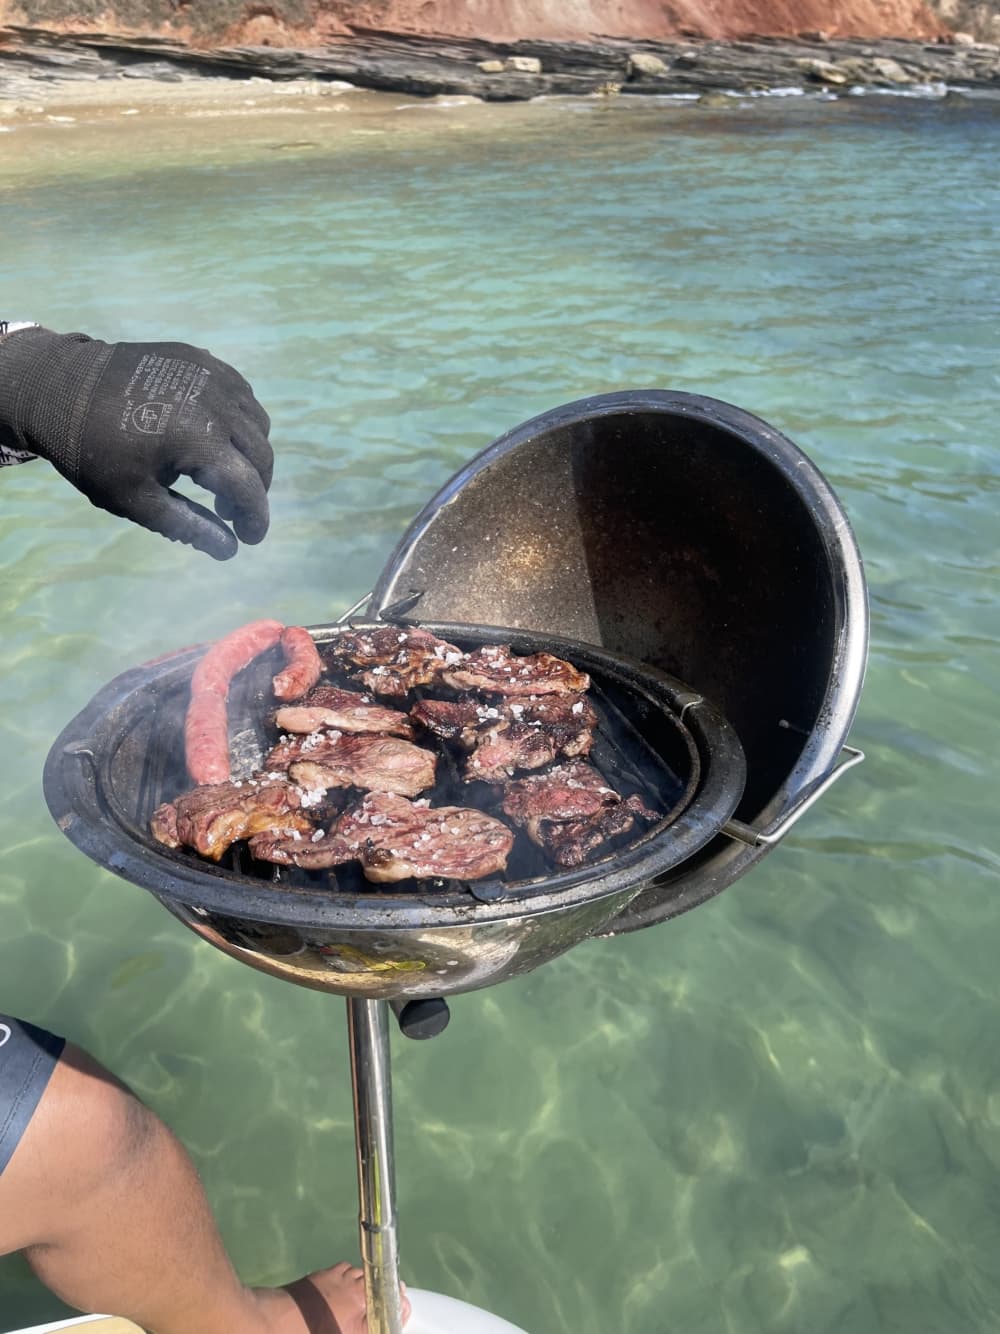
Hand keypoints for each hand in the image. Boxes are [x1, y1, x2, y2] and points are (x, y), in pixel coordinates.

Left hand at [0, 327, 272, 558]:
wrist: (58, 386)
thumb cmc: (92, 451)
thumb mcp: (135, 499)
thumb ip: (188, 526)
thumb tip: (230, 549)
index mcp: (200, 439)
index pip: (248, 486)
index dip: (255, 518)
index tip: (248, 539)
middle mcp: (216, 403)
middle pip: (261, 454)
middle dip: (254, 490)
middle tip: (227, 511)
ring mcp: (211, 375)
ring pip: (257, 422)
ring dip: (249, 454)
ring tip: (218, 473)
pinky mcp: (201, 358)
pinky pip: (240, 394)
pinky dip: (239, 420)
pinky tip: (213, 436)